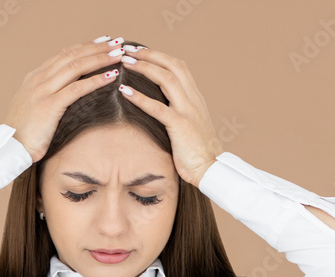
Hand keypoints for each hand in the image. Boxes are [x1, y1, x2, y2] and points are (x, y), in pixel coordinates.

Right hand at [4, 36, 125, 162]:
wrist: (10, 149)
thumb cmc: (25, 134)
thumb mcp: (34, 108)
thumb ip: (47, 96)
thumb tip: (67, 93)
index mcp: (34, 78)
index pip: (63, 55)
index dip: (84, 46)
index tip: (103, 42)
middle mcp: (38, 79)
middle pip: (72, 56)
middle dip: (96, 48)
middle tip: (117, 42)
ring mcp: (42, 91)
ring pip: (75, 67)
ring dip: (99, 59)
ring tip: (119, 54)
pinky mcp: (49, 105)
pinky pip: (77, 89)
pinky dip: (96, 80)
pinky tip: (111, 76)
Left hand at [117, 48, 223, 186]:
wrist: (209, 169)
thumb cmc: (195, 152)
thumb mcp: (188, 125)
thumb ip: (176, 111)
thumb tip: (157, 105)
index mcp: (195, 98)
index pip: (178, 67)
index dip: (158, 56)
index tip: (139, 51)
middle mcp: (193, 99)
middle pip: (172, 65)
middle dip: (150, 54)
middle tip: (128, 49)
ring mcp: (188, 111)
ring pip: (167, 79)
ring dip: (144, 68)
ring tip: (124, 62)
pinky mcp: (181, 126)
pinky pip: (158, 108)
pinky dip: (141, 97)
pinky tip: (125, 91)